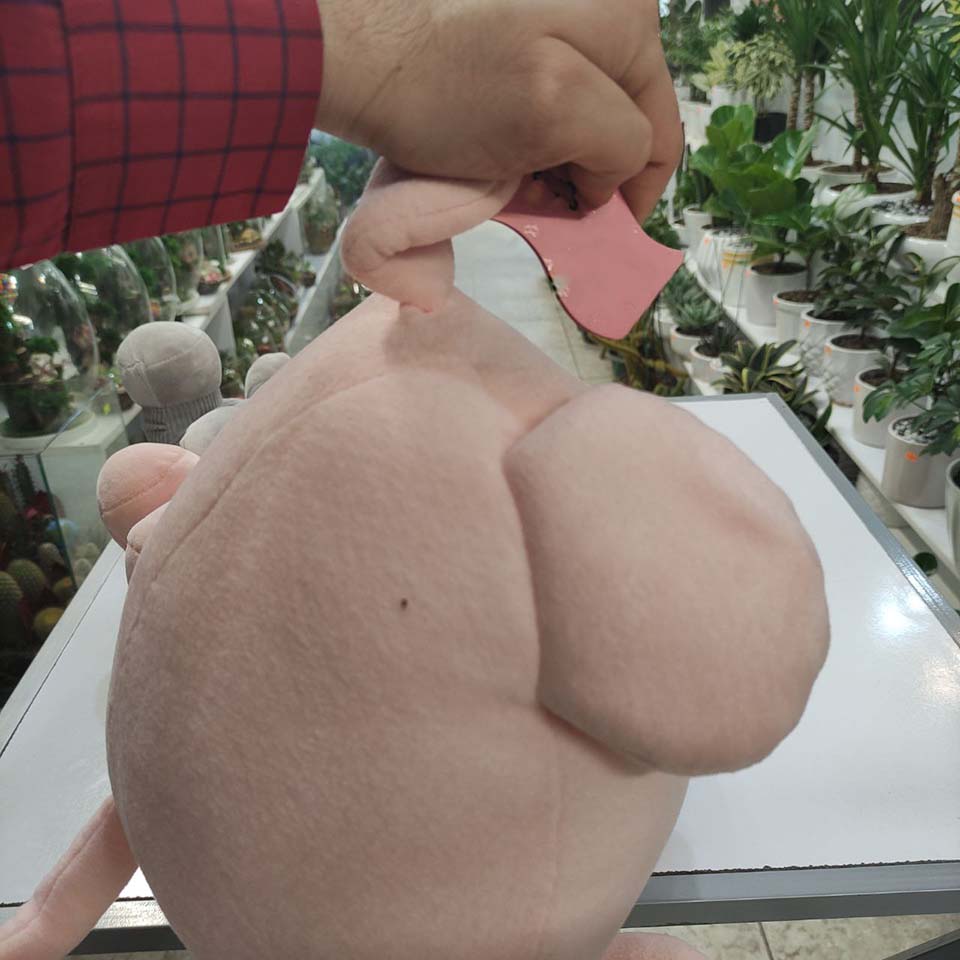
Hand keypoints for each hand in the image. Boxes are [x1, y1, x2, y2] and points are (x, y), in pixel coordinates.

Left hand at [314, 0, 681, 221]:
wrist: (353, 51)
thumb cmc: (448, 87)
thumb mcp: (554, 112)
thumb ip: (619, 141)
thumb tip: (610, 176)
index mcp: (626, 16)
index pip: (660, 129)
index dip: (629, 193)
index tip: (588, 227)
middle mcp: (603, 5)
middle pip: (622, 121)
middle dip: (587, 172)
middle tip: (538, 200)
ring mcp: (560, 15)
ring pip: (584, 115)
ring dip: (556, 158)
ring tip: (511, 177)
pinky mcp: (520, 30)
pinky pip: (550, 99)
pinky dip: (531, 137)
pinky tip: (498, 152)